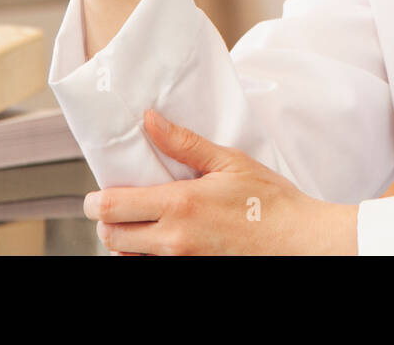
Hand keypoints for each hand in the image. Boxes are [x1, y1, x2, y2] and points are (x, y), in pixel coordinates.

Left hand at [83, 109, 358, 254]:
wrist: (297, 241)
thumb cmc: (270, 201)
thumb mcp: (229, 162)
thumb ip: (184, 143)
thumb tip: (150, 121)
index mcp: (180, 205)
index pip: (112, 207)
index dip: (96, 200)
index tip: (100, 193)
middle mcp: (174, 240)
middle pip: (111, 236)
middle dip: (106, 220)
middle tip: (118, 204)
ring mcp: (181, 262)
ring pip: (127, 256)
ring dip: (125, 239)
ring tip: (142, 221)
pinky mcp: (192, 272)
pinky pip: (151, 266)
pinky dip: (146, 255)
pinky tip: (163, 238)